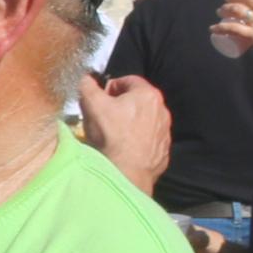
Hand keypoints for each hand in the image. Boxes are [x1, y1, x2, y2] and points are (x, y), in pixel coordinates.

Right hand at [74, 74, 174, 197]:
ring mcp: (165, 132)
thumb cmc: (111, 135)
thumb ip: (88, 86)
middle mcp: (162, 110)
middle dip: (121, 105)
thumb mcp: (92, 105)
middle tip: (104, 116)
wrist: (127, 173)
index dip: (110, 87)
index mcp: (147, 94)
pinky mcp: (163, 150)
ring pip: (145, 120)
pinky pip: (148, 139)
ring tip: (114, 135)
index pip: (128, 80)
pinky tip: (124, 148)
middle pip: (138, 100)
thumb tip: (87, 79)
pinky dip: (138, 140)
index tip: (101, 99)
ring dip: (130, 123)